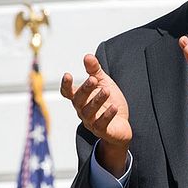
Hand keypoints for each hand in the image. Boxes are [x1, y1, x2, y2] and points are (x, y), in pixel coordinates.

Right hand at [60, 54, 131, 174]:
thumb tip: (87, 56)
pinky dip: (107, 115)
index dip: (66, 85)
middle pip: (79, 100)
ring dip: (97, 100)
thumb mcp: (104, 83)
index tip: (67, 75)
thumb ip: (95, 71)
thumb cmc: (109, 102)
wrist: (122, 126)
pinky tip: (114, 107)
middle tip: (93, 79)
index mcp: (81, 99)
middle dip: (85, 89)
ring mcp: (91, 122)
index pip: (68, 93)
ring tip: (106, 90)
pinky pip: (102, 124)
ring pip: (89, 112)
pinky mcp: (102, 130)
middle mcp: (83, 111)